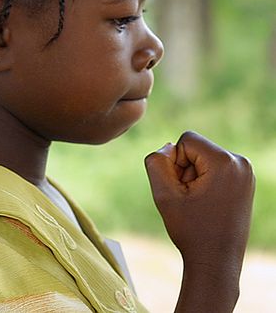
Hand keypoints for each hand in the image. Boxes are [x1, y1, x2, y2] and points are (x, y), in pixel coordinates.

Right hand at [145, 131, 254, 268]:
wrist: (216, 262)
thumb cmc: (190, 230)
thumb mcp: (164, 194)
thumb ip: (156, 162)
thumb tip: (169, 147)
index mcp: (225, 162)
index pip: (187, 140)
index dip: (175, 162)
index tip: (183, 188)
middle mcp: (241, 162)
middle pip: (196, 148)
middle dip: (186, 169)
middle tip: (191, 199)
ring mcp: (245, 172)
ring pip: (203, 157)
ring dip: (194, 176)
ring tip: (199, 202)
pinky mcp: (244, 180)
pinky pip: (213, 167)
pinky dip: (204, 180)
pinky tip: (207, 202)